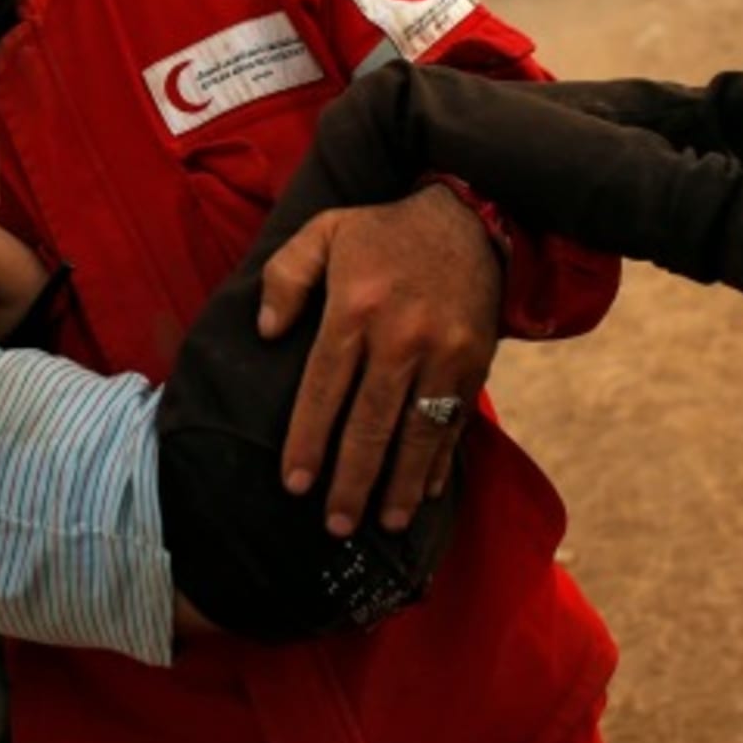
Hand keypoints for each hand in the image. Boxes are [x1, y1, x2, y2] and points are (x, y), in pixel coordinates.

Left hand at [257, 185, 499, 536]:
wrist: (468, 217)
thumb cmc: (382, 233)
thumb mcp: (323, 232)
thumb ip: (285, 276)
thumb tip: (266, 331)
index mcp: (355, 307)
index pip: (324, 387)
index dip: (309, 440)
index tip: (295, 484)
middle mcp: (400, 335)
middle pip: (370, 422)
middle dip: (352, 479)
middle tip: (336, 525)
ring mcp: (444, 351)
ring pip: (417, 431)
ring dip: (401, 484)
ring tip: (386, 525)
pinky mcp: (475, 361)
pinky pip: (455, 421)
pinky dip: (441, 460)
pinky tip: (428, 492)